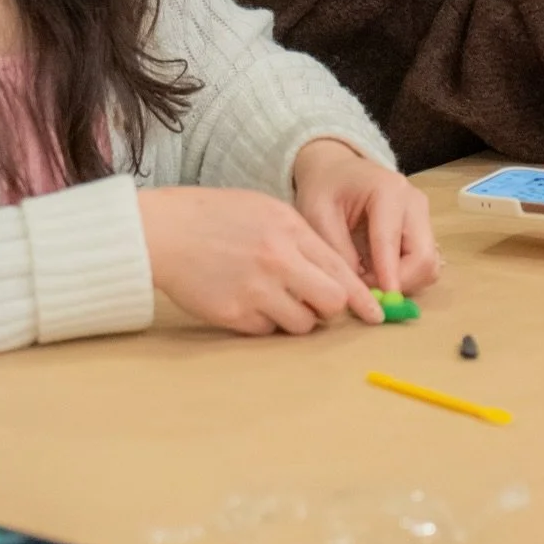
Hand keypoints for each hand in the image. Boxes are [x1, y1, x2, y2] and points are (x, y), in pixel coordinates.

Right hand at [137, 186, 383, 335]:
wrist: (166, 230)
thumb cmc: (217, 216)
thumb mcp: (267, 211)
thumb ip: (302, 240)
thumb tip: (338, 276)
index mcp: (289, 230)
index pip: (341, 270)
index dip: (362, 296)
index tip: (376, 314)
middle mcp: (278, 260)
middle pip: (332, 302)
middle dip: (330, 308)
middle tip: (317, 303)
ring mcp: (256, 290)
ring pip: (303, 324)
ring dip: (297, 318)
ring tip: (273, 297)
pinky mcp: (235, 315)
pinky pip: (268, 332)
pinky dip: (265, 323)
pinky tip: (247, 301)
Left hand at [291, 138, 439, 297]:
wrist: (337, 171)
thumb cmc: (325, 189)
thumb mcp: (317, 215)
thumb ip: (337, 251)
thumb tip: (357, 290)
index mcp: (388, 191)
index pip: (392, 241)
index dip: (387, 276)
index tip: (380, 303)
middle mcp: (414, 203)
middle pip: (423, 257)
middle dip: (399, 283)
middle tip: (368, 293)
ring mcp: (423, 216)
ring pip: (429, 266)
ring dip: (403, 283)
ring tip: (369, 279)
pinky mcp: (423, 231)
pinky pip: (424, 266)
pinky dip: (406, 278)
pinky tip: (379, 274)